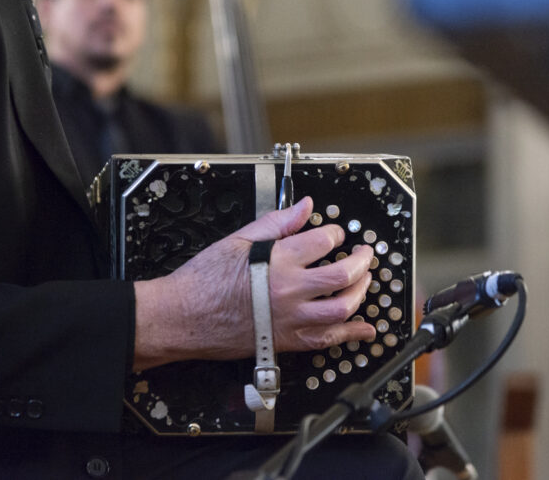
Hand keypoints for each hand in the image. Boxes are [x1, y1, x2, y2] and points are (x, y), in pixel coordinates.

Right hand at [132, 196, 375, 370]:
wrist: (183, 317)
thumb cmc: (204, 280)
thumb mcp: (239, 240)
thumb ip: (277, 222)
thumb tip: (303, 207)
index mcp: (280, 260)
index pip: (324, 241)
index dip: (335, 233)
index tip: (335, 233)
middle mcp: (290, 291)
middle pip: (343, 275)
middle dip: (361, 262)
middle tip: (365, 254)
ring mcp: (291, 320)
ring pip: (342, 308)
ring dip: (360, 293)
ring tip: (364, 281)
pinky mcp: (286, 342)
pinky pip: (327, 340)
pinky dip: (350, 335)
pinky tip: (365, 330)